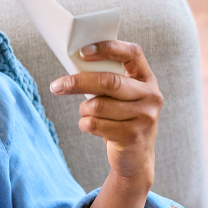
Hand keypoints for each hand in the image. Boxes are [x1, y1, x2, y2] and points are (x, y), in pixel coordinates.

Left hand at [50, 40, 161, 185]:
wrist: (136, 159)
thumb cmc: (122, 119)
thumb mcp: (123, 97)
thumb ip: (109, 80)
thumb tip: (75, 64)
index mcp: (147, 79)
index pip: (132, 53)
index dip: (108, 48)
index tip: (83, 51)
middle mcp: (151, 96)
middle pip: (109, 81)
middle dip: (78, 82)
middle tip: (57, 86)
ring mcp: (145, 117)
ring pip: (98, 106)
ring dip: (84, 110)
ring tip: (87, 114)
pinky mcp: (133, 136)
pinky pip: (95, 125)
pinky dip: (85, 125)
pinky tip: (90, 126)